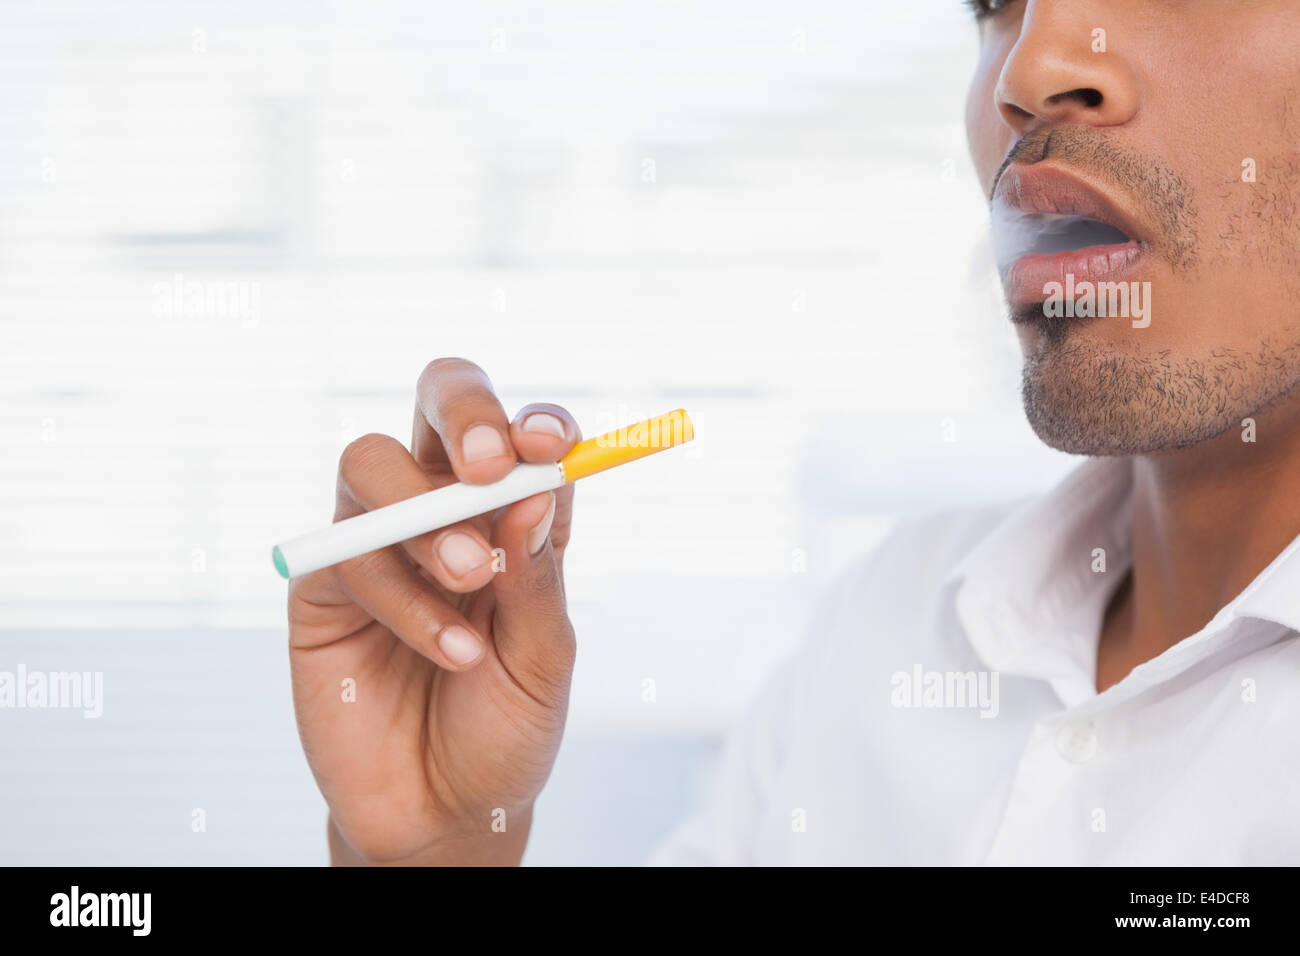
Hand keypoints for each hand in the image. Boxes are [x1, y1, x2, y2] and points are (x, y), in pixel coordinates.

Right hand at [288, 358, 579, 864]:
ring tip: (470, 580)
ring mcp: (380, 542)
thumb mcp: (543, 660)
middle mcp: (446, 513)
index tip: (549, 446)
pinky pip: (350, 552)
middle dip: (464, 412)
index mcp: (512, 518)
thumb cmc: (504, 731)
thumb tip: (535, 488)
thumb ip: (538, 577)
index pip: (521, 438)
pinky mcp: (325, 585)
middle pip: (438, 405)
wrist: (441, 814)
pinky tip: (449, 652)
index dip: (534, 424)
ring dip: (427, 516)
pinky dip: (404, 597)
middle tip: (488, 464)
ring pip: (372, 461)